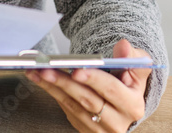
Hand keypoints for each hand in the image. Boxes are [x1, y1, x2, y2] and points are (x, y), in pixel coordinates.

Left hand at [24, 39, 151, 131]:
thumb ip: (133, 57)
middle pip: (88, 100)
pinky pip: (66, 109)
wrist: (123, 105)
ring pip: (72, 105)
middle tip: (46, 69)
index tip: (77, 69)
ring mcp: (99, 128)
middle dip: (65, 83)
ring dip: (52, 87)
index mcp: (133, 106)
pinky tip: (39, 79)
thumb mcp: (136, 69)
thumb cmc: (128, 82)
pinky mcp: (84, 128)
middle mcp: (117, 121)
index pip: (112, 90)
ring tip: (35, 71)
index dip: (94, 79)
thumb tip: (124, 46)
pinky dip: (52, 92)